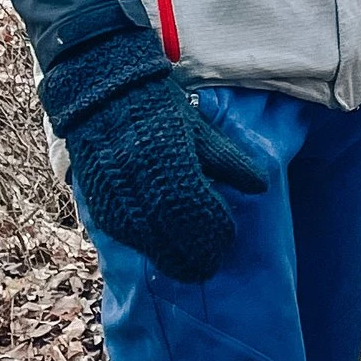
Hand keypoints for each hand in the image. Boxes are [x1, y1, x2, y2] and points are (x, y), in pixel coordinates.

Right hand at [38, 27, 267, 281]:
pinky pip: (123, 233)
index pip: (200, 211)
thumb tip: (261, 187)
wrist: (105, 92)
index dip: (216, 231)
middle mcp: (144, 183)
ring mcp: (118, 194)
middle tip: (210, 267)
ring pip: (147, 240)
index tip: (229, 240)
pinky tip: (158, 252)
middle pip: (174, 234)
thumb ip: (229, 160)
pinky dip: (144, 246)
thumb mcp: (201, 130)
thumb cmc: (161, 110)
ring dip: (169, 258)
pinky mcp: (99, 199)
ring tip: (188, 268)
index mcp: (174, 162)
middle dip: (195, 254)